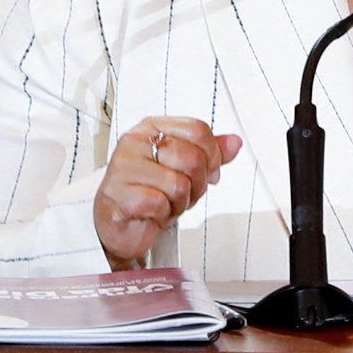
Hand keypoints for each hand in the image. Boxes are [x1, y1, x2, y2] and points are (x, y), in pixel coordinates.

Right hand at [95, 117, 240, 269]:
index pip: (198, 130)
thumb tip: (234, 142)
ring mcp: (124, 167)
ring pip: (179, 183)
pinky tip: (153, 213)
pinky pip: (160, 203)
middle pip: (192, 158)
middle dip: (197, 185)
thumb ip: (209, 154)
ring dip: (180, 203)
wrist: (118, 224)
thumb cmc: (149, 192)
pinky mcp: (119, 194)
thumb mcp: (184, 169)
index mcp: (152, 127)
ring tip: (166, 203)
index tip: (207, 171)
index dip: (212, 156)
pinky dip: (164, 214)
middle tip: (183, 194)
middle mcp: (135, 142)